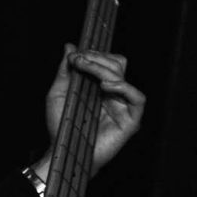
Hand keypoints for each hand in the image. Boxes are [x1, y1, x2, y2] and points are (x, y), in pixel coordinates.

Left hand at [42, 44, 145, 172]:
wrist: (63, 150)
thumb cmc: (61, 125)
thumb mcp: (58, 93)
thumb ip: (65, 70)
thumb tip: (69, 46)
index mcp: (100, 87)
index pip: (107, 62)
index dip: (94, 54)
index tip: (75, 55)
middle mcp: (114, 94)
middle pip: (117, 64)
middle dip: (97, 58)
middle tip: (78, 60)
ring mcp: (123, 106)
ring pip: (123, 77)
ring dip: (104, 68)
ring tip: (88, 70)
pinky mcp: (130, 120)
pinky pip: (138, 98)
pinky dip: (124, 88)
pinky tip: (106, 86)